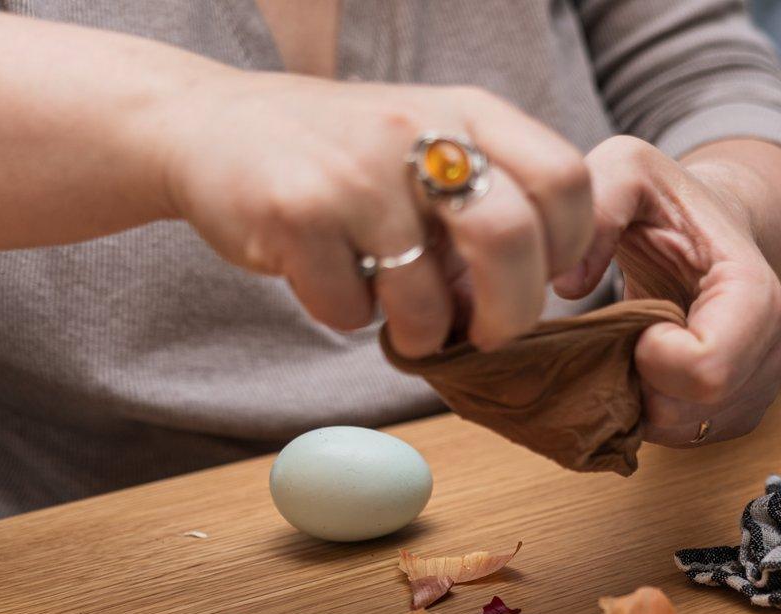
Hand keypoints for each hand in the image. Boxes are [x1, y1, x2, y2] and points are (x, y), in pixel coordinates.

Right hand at [157, 73, 593, 356]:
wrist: (210, 125)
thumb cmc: (343, 154)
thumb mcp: (430, 143)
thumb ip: (495, 198)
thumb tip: (544, 294)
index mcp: (466, 110)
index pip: (564, 181)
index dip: (570, 250)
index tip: (548, 282)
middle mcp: (415, 129)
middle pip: (511, 240)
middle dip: (511, 314)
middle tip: (488, 335)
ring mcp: (354, 171)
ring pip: (426, 297)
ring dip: (420, 331)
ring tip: (398, 316)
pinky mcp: (295, 213)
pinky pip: (350, 309)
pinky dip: (346, 315)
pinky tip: (329, 280)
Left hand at [554, 136, 780, 447]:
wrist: (708, 228)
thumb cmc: (668, 202)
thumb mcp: (627, 169)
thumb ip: (599, 202)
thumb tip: (567, 283)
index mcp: (756, 292)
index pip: (708, 369)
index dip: (653, 358)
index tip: (636, 321)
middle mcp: (776, 346)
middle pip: (697, 409)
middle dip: (643, 382)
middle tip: (627, 336)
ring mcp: (765, 384)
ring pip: (690, 431)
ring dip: (645, 399)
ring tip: (637, 346)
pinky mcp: (743, 409)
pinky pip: (691, 438)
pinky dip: (657, 412)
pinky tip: (650, 368)